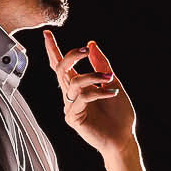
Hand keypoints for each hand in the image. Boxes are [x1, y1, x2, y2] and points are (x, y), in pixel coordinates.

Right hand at [43, 31, 138, 164]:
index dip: (53, 50)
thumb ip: (101, 64)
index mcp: (79, 85)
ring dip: (93, 75)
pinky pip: (82, 97)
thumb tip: (91, 44)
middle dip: (71, 56)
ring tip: (110, 78)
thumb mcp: (112, 82)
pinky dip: (99, 91)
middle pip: (60, 70)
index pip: (61, 65)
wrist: (123, 137)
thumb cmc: (118, 113)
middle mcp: (71, 94)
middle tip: (85, 50)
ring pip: (73, 82)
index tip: (47, 33)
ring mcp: (70, 106)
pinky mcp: (73, 117)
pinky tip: (112, 93)